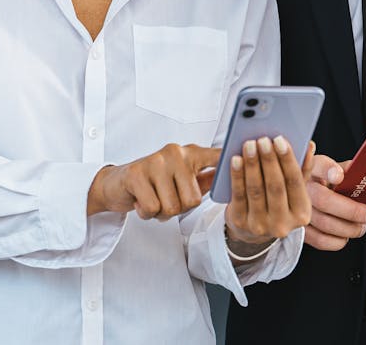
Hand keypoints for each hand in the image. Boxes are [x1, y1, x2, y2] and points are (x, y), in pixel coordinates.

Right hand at [87, 143, 219, 219]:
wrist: (115, 184)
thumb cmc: (153, 183)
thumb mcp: (180, 179)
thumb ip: (204, 178)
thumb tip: (231, 175)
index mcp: (189, 153)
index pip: (215, 157)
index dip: (231, 161)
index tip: (250, 154)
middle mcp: (174, 153)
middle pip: (192, 200)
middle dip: (178, 209)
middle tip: (165, 199)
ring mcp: (155, 162)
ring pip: (172, 207)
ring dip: (161, 213)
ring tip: (153, 198)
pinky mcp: (137, 174)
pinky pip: (153, 208)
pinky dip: (147, 212)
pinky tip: (141, 200)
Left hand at [224, 136, 314, 252]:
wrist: (252, 230)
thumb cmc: (277, 203)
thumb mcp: (294, 191)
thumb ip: (302, 169)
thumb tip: (309, 144)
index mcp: (302, 214)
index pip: (295, 182)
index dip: (287, 160)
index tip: (280, 140)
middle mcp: (283, 224)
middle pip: (275, 186)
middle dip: (269, 160)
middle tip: (263, 139)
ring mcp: (261, 226)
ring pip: (256, 190)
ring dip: (252, 164)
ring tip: (249, 144)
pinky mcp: (241, 223)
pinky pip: (239, 195)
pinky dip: (237, 175)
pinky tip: (236, 159)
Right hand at [301, 155, 365, 250]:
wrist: (300, 194)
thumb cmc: (321, 181)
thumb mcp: (332, 169)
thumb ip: (347, 171)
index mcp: (311, 168)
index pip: (317, 165)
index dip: (328, 170)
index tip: (339, 176)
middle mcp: (300, 188)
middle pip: (324, 200)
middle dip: (353, 211)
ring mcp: (296, 210)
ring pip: (325, 223)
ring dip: (349, 228)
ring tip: (361, 227)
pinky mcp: (298, 229)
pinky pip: (320, 240)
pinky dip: (338, 241)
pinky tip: (345, 235)